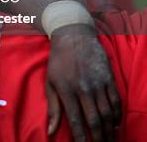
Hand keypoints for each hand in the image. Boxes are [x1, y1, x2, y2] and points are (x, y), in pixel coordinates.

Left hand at [46, 24, 120, 141]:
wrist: (74, 37)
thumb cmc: (58, 61)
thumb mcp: (50, 82)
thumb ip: (53, 108)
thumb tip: (51, 131)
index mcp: (66, 89)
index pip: (76, 120)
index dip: (81, 137)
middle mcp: (83, 88)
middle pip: (94, 119)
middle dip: (98, 137)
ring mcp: (98, 83)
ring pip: (107, 112)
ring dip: (109, 129)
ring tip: (109, 140)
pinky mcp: (109, 78)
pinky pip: (116, 100)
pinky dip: (117, 115)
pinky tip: (115, 124)